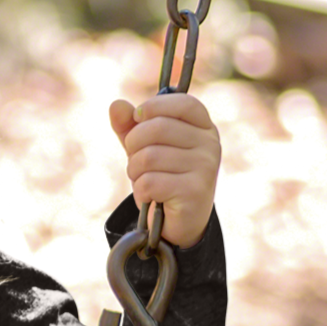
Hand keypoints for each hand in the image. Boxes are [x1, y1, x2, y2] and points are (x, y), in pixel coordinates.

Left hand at [109, 92, 219, 247]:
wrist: (178, 223)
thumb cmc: (163, 178)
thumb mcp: (145, 149)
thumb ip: (130, 127)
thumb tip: (116, 105)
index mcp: (203, 128)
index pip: (183, 102)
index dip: (154, 106)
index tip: (137, 117)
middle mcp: (210, 144)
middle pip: (157, 128)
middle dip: (134, 145)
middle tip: (135, 161)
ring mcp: (205, 168)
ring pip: (149, 157)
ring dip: (134, 171)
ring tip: (142, 180)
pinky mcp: (195, 191)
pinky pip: (150, 182)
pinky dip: (140, 191)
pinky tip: (149, 197)